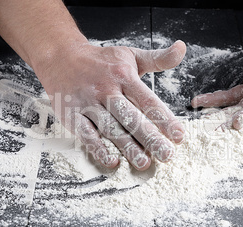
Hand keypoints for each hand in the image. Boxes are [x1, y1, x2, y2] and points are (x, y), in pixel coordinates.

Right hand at [37, 40, 186, 169]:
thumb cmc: (101, 61)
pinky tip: (112, 161)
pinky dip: (98, 148)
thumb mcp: (130, 55)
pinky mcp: (72, 115)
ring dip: (128, 147)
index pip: (148, 101)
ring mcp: (89, 103)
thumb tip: (181, 49)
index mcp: (124, 76)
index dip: (165, 119)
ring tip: (144, 163)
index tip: (179, 136)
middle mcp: (107, 90)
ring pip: (111, 128)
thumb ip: (158, 58)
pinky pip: (86, 134)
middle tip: (167, 156)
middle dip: (151, 138)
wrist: (61, 57)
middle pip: (131, 118)